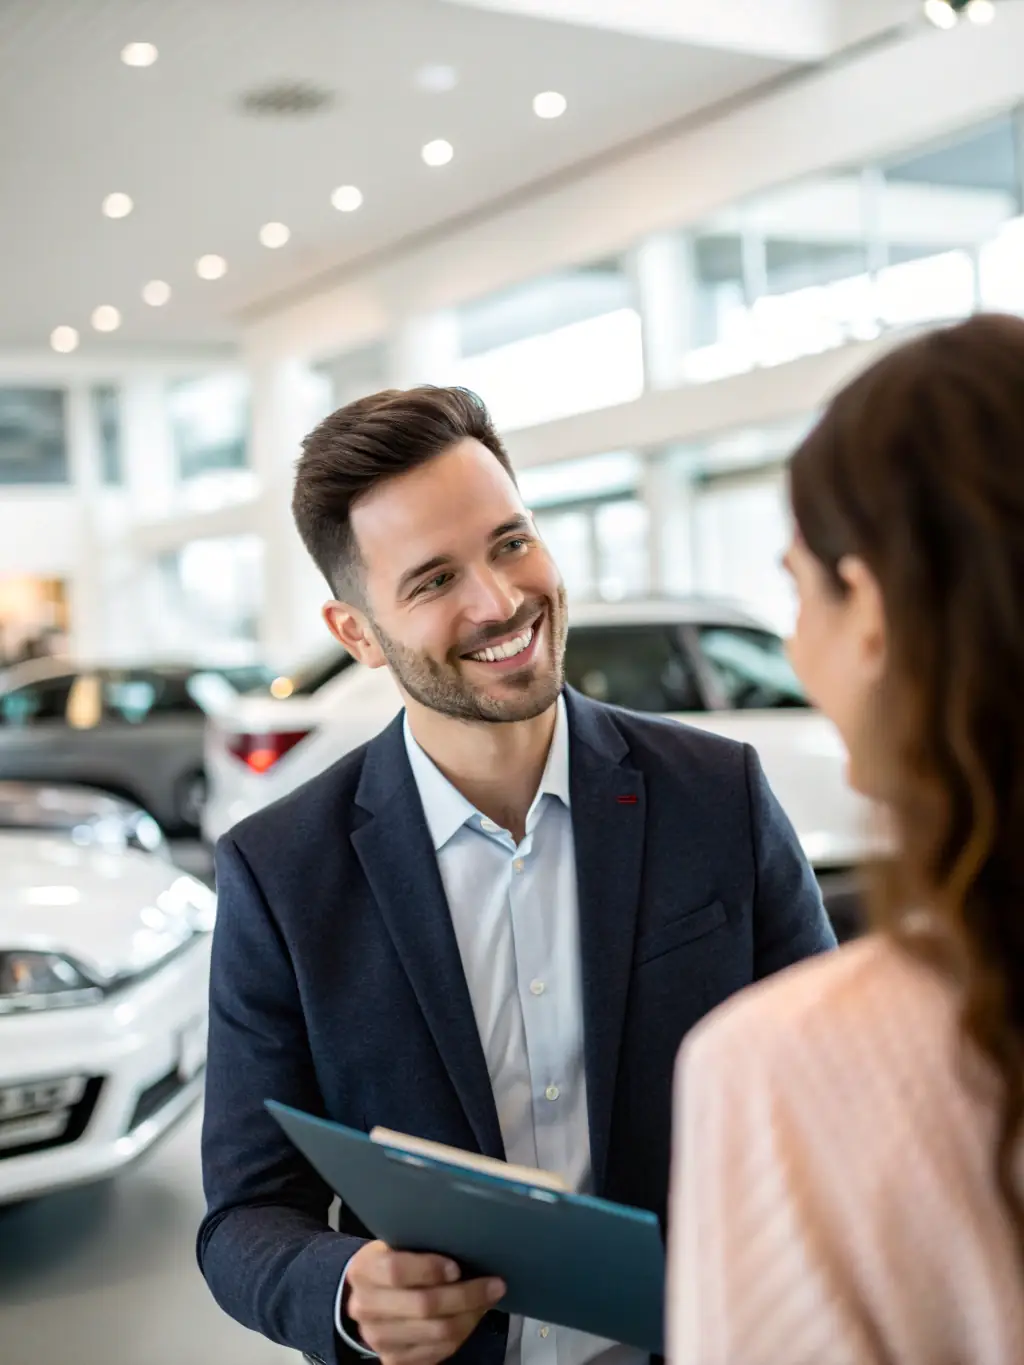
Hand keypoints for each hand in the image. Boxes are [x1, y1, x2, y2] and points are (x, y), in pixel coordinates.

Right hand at [345, 1240, 505, 1364]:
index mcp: (364, 1270)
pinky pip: (438, 1353)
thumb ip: (420, 1242)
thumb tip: (466, 1237)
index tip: (457, 1267)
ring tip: (489, 1299)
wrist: (370, 1298)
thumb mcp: (396, 1242)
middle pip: (423, 1306)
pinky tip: (472, 1316)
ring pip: (436, 1333)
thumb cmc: (394, 1260)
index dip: (430, 1269)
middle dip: (466, 1295)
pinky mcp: (393, 1360)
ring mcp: (378, 1339)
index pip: (396, 1271)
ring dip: (470, 1317)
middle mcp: (365, 1307)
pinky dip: (462, 1335)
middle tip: (495, 1284)